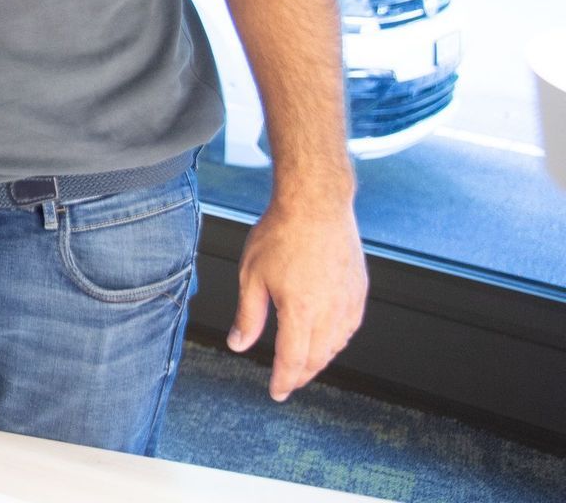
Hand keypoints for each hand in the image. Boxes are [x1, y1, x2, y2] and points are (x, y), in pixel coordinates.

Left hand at [230, 199, 366, 400]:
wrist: (316, 204)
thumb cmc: (280, 234)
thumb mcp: (251, 275)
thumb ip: (248, 316)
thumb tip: (238, 345)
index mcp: (301, 311)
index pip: (293, 360)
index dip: (284, 381)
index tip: (276, 393)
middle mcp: (330, 312)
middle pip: (316, 358)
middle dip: (300, 374)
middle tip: (287, 382)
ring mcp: (348, 302)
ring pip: (336, 346)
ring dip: (319, 359)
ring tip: (302, 363)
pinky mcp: (359, 291)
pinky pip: (349, 327)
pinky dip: (336, 340)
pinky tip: (325, 339)